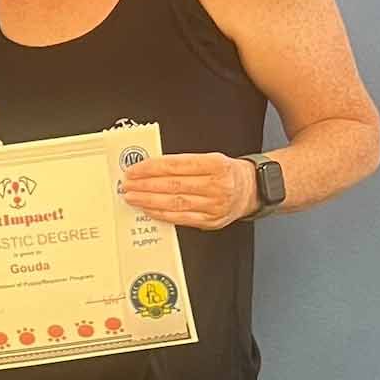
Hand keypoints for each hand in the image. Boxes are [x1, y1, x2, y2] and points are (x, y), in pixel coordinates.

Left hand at [119, 152, 256, 230]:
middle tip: (127, 184)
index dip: (152, 168)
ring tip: (132, 197)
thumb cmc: (227, 173)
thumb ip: (184, 163)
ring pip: (175, 203)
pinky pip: (181, 218)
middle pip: (173, 185)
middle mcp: (216, 186)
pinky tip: (148, 209)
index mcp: (216, 164)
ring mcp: (214, 206)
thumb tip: (152, 168)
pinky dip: (162, 214)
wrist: (252, 190)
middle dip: (145, 185)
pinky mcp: (211, 221)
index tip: (134, 169)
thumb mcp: (211, 158)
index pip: (177, 165)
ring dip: (149, 201)